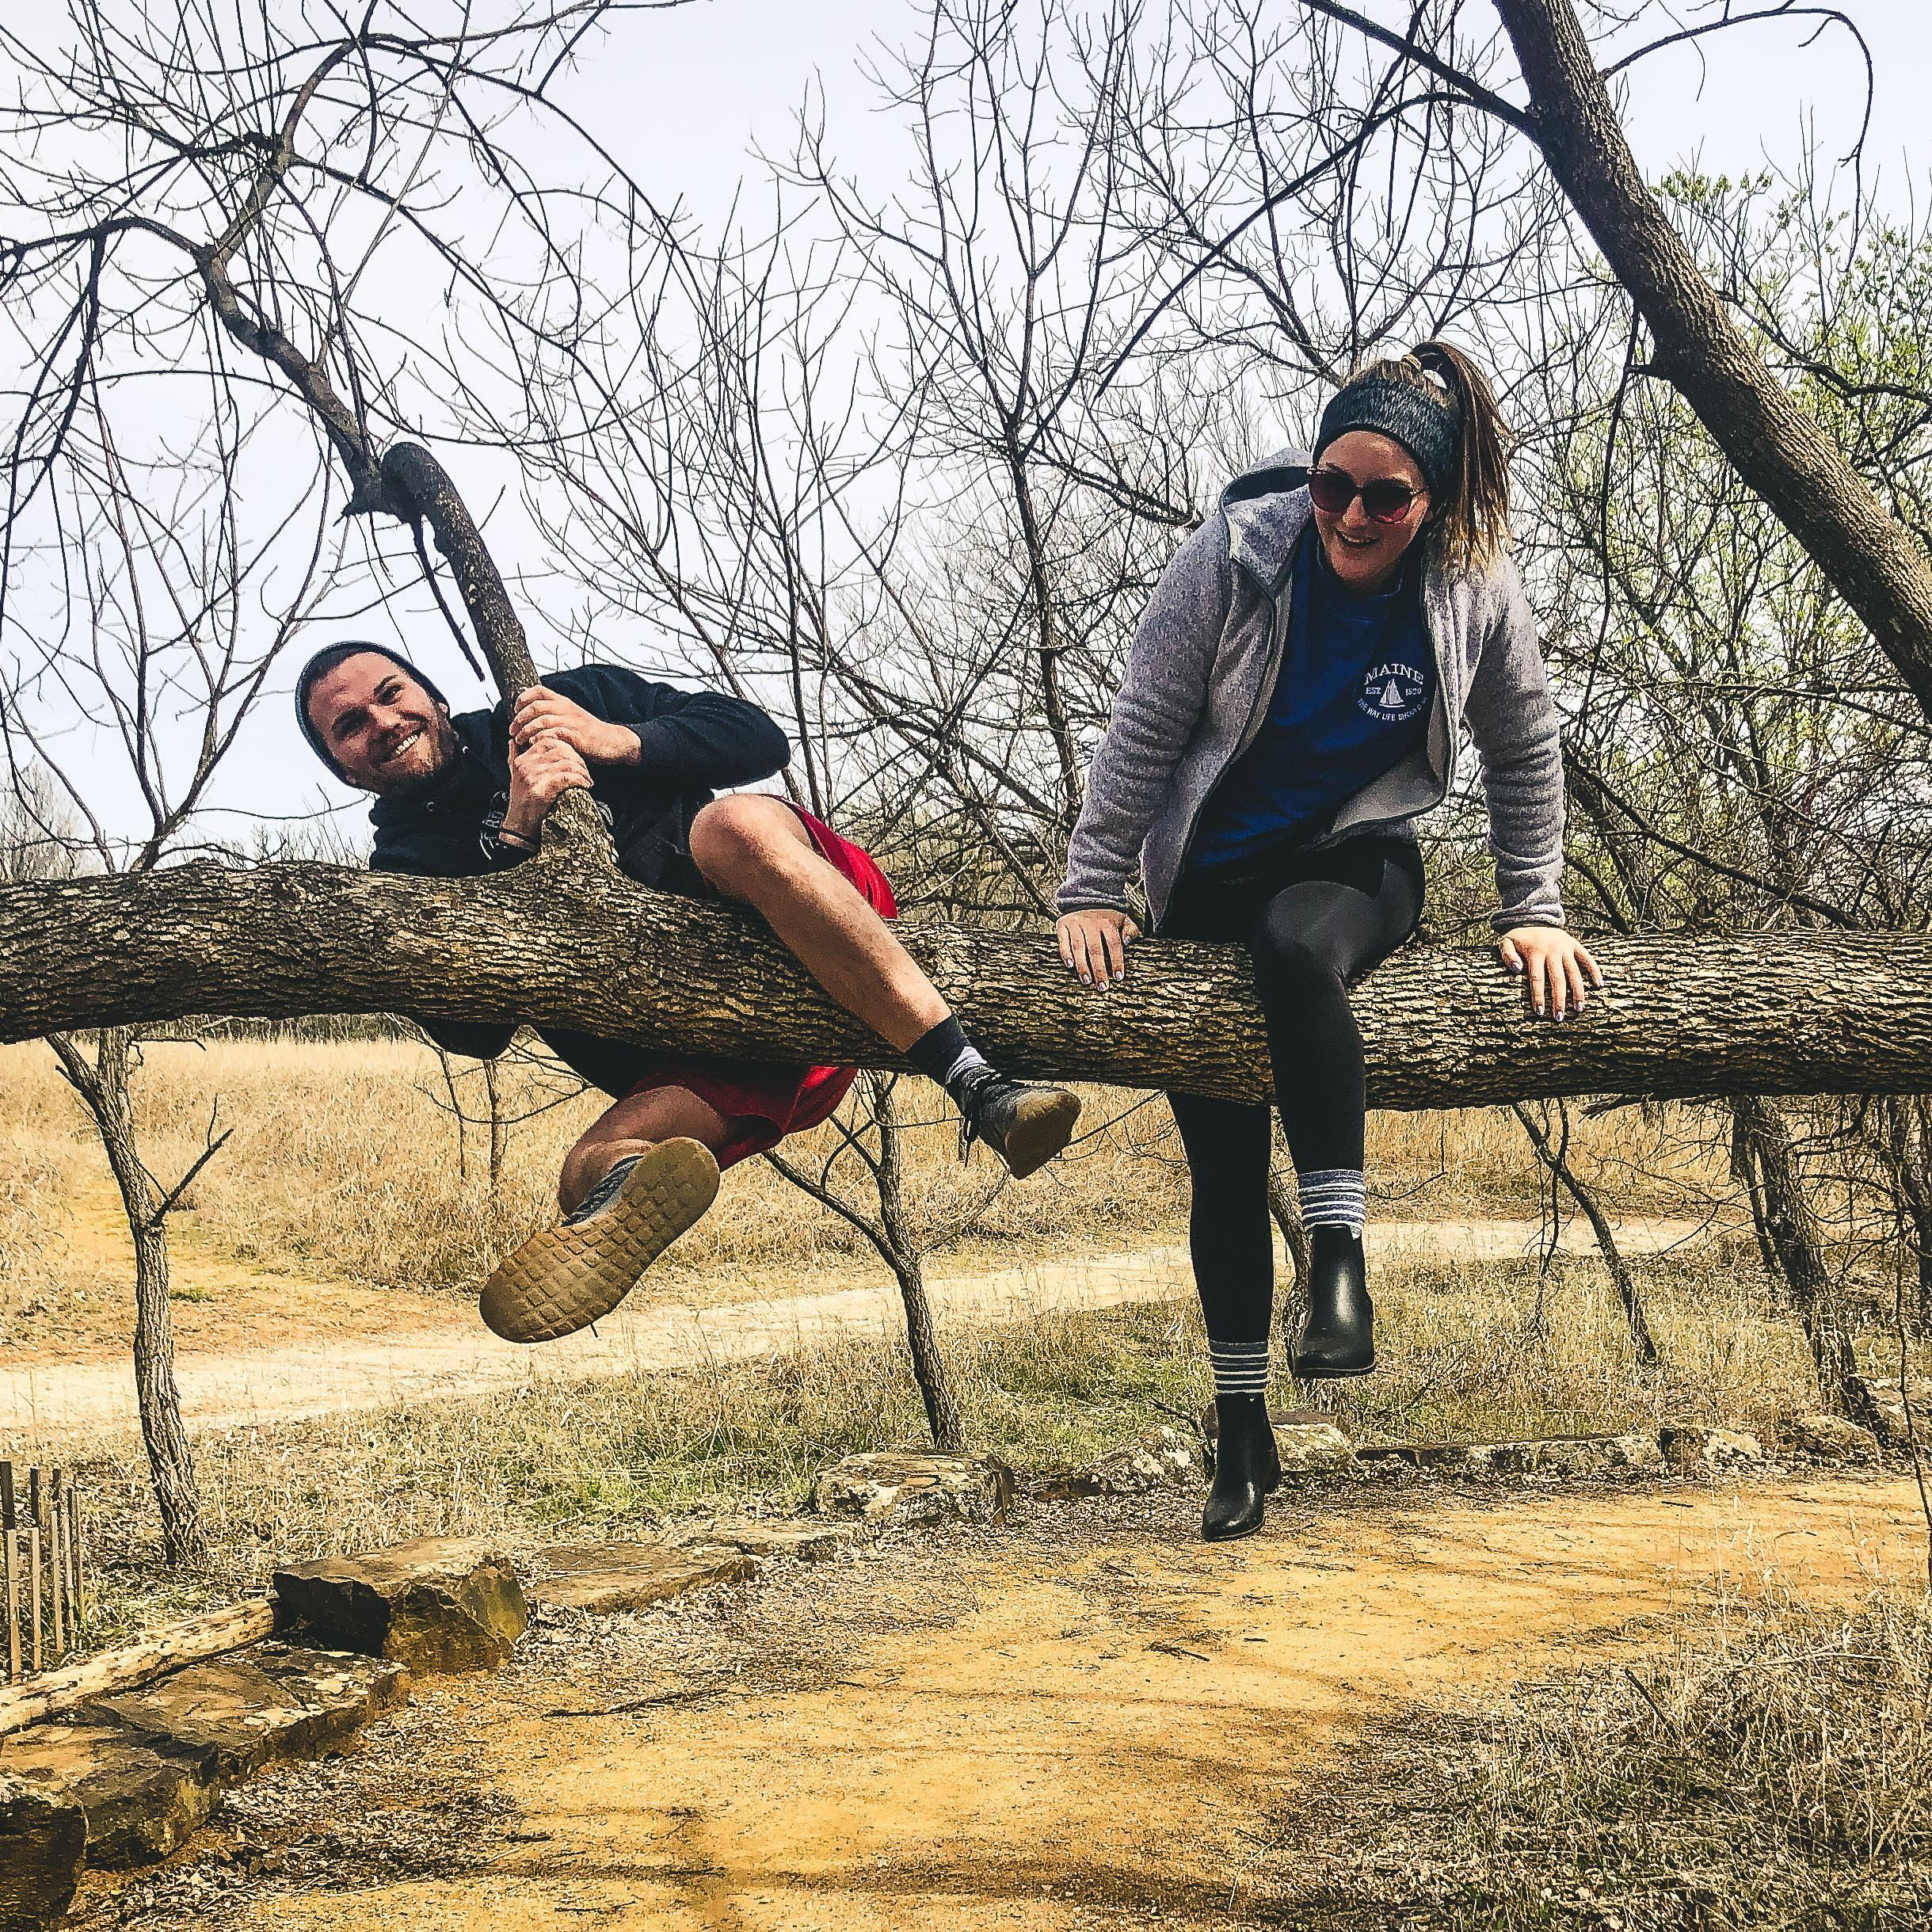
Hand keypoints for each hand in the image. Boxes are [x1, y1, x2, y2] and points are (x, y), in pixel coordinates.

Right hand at [503, 735, 592, 840]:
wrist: (520, 828)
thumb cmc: (522, 804)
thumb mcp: (515, 777)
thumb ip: (515, 757)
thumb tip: (513, 742)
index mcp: (522, 761)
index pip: (547, 741)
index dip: (566, 747)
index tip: (575, 758)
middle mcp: (527, 766)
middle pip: (560, 750)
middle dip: (578, 759)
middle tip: (585, 770)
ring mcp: (533, 777)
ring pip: (566, 763)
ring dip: (582, 771)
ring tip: (587, 779)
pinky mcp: (542, 790)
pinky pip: (567, 777)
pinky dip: (580, 780)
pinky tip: (585, 785)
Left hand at [510, 686, 639, 767]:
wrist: (611, 741)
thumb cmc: (588, 732)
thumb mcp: (570, 715)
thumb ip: (553, 713)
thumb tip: (529, 716)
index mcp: (563, 702)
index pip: (538, 690)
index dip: (522, 698)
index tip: (515, 710)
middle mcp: (566, 709)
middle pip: (535, 706)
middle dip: (519, 719)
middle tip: (513, 731)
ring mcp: (572, 722)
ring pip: (542, 721)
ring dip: (527, 731)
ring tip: (520, 741)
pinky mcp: (576, 737)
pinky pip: (554, 734)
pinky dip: (541, 739)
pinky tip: (535, 745)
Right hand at [1057, 908, 1139, 988]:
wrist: (1086, 898)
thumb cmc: (1107, 916)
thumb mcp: (1123, 919)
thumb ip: (1131, 930)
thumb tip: (1127, 941)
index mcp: (1108, 922)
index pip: (1114, 944)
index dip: (1116, 961)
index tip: (1118, 977)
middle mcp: (1091, 923)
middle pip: (1095, 949)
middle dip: (1099, 970)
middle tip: (1102, 986)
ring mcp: (1075, 923)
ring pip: (1078, 947)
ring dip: (1082, 966)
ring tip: (1086, 980)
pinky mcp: (1062, 924)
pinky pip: (1063, 941)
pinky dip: (1065, 953)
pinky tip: (1070, 965)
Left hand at [1498, 926, 1602, 1020]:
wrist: (1534, 920)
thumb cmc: (1519, 939)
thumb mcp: (1506, 943)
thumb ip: (1507, 956)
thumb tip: (1517, 969)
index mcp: (1535, 952)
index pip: (1537, 978)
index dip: (1538, 996)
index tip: (1540, 1012)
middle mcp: (1552, 950)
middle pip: (1557, 979)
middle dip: (1559, 1000)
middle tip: (1559, 1018)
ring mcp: (1566, 947)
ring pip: (1574, 972)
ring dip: (1577, 992)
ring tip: (1579, 1009)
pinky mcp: (1575, 945)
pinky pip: (1587, 958)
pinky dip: (1594, 970)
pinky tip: (1599, 985)